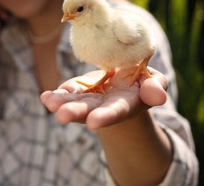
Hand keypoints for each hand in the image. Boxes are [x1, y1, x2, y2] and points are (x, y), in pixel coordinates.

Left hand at [41, 68, 167, 129]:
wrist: (125, 80)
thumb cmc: (142, 81)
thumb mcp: (154, 82)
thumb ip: (156, 88)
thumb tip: (158, 96)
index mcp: (125, 104)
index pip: (116, 111)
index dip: (106, 116)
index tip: (94, 122)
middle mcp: (104, 105)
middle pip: (89, 111)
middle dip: (76, 113)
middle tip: (62, 116)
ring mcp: (89, 99)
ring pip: (74, 103)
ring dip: (61, 104)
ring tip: (49, 103)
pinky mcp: (78, 90)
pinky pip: (66, 93)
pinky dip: (56, 96)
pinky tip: (45, 97)